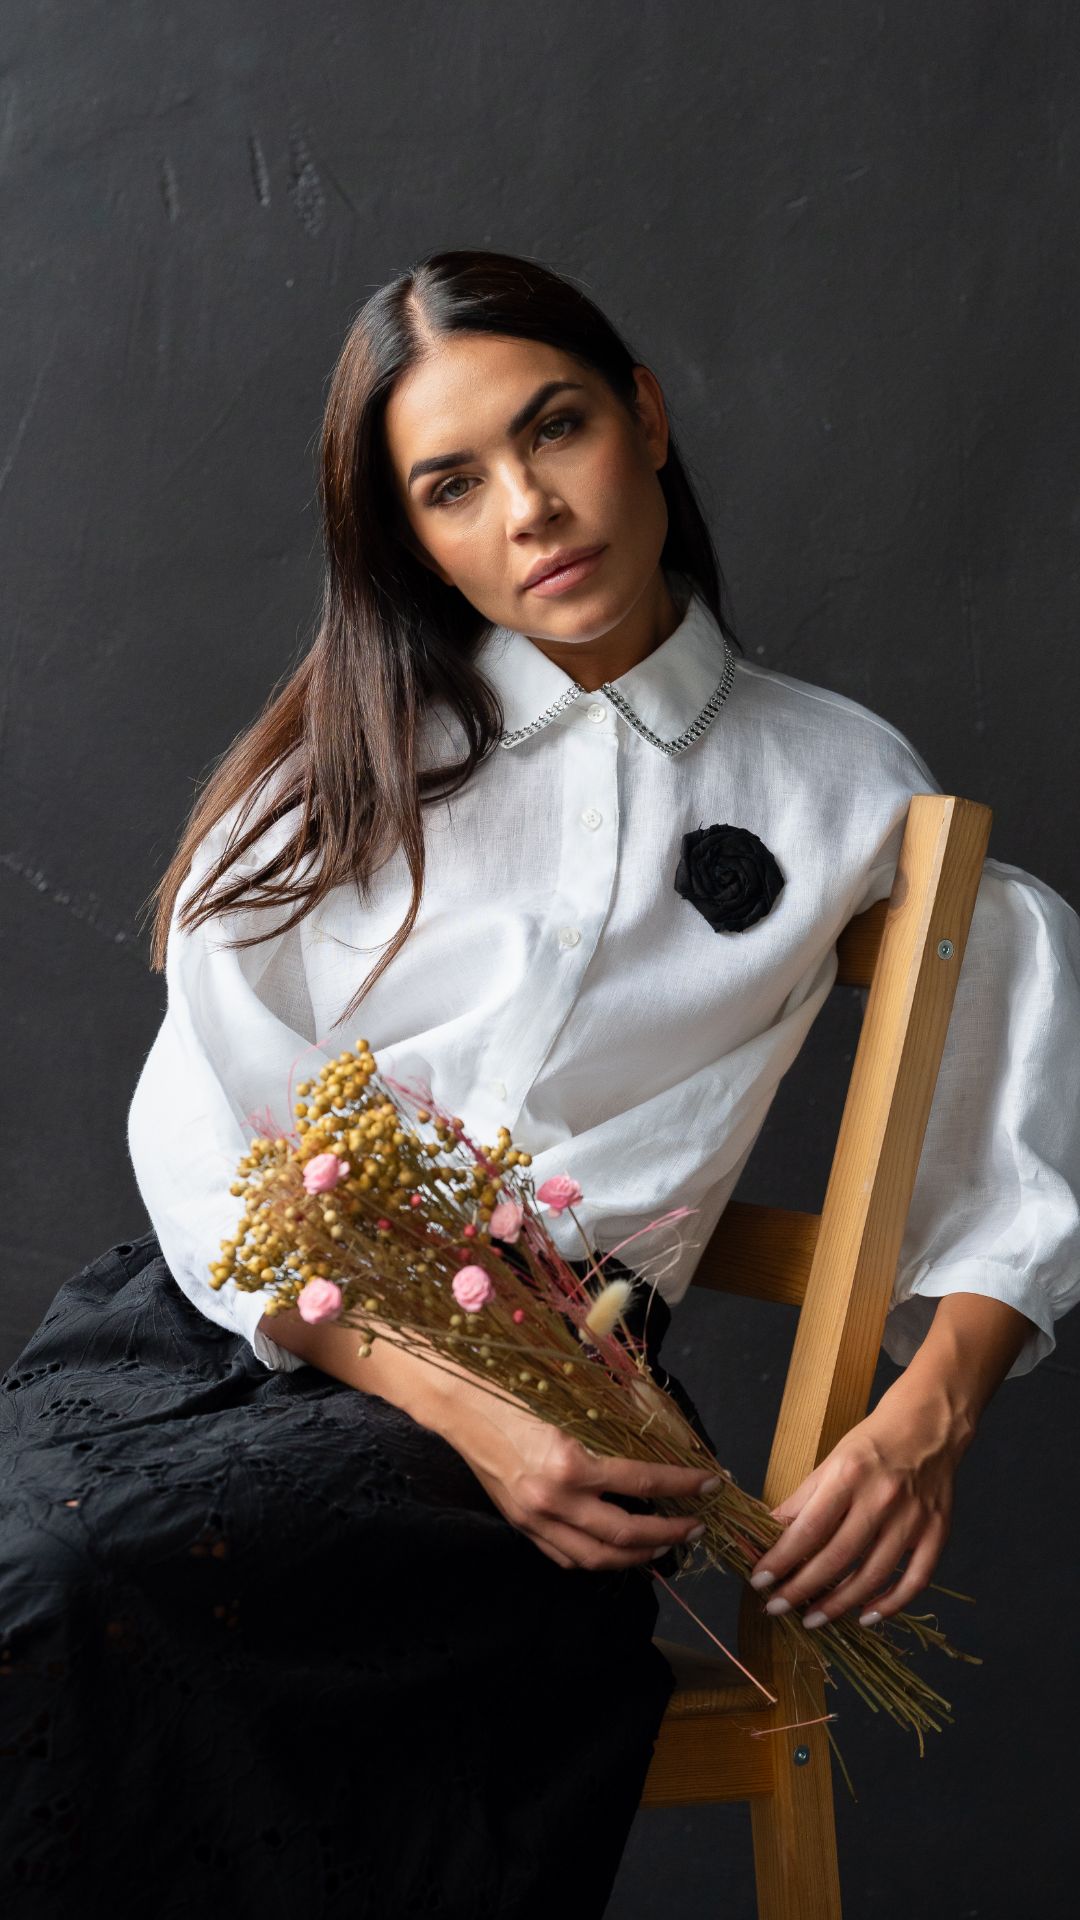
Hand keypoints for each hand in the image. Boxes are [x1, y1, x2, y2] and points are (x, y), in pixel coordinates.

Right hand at [447, 1387, 721, 1571]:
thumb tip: (662, 1431)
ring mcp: (537, 1520)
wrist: (463, 1407)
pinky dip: (599, 1558)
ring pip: (598, 1558)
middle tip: (696, 1526)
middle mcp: (555, 1500)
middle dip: (669, 1534)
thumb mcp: (573, 1401)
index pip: (642, 1482)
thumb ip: (615, 1420)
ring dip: (638, 1557)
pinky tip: (618, 1551)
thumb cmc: (519, 1392)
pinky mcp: (524, 1528)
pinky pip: (568, 1558)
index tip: (711, 1484)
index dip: (682, 1484)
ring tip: (664, 1545)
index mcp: (571, 1463)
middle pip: (626, 1534)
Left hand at [747, 1381, 973, 1627]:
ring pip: (873, 1576)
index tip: (759, 1581)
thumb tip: (769, 1535)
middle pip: (837, 1558)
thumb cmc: (873, 1444)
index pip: (809, 1529)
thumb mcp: (830, 1462)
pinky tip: (866, 1616)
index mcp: (849, 1476)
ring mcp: (913, 1519)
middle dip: (802, 1589)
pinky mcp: (937, 1533)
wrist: (929, 1425)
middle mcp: (882, 1499)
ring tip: (812, 1618)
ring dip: (839, 1605)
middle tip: (777, 1608)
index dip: (781, 1560)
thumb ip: (802, 1502)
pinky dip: (890, 1604)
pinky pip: (914, 1580)